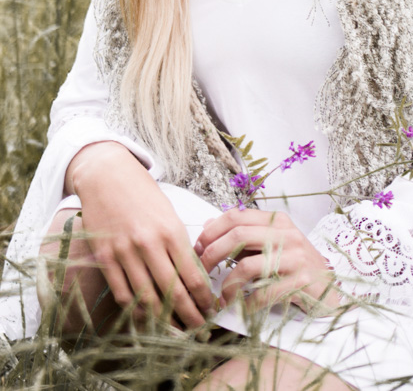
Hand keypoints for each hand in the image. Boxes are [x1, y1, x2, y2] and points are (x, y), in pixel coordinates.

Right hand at [67, 142, 213, 328]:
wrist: (107, 175)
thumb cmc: (143, 193)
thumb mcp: (169, 213)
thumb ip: (179, 243)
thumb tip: (193, 276)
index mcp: (171, 230)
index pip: (193, 275)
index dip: (204, 299)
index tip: (211, 310)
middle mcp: (149, 243)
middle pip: (173, 293)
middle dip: (189, 316)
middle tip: (199, 329)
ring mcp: (125, 252)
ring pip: (147, 299)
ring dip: (163, 322)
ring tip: (176, 333)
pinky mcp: (105, 257)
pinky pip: (122, 294)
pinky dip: (135, 312)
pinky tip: (146, 322)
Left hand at [196, 209, 339, 313]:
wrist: (329, 289)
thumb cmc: (295, 265)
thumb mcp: (271, 244)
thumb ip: (242, 236)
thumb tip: (208, 223)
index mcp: (278, 221)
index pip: (237, 216)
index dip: (212, 230)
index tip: (197, 248)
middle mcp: (287, 234)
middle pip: (238, 235)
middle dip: (212, 254)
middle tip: (201, 271)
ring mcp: (295, 257)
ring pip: (248, 265)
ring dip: (228, 284)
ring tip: (222, 296)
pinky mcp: (300, 282)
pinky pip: (263, 293)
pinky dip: (246, 304)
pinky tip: (241, 309)